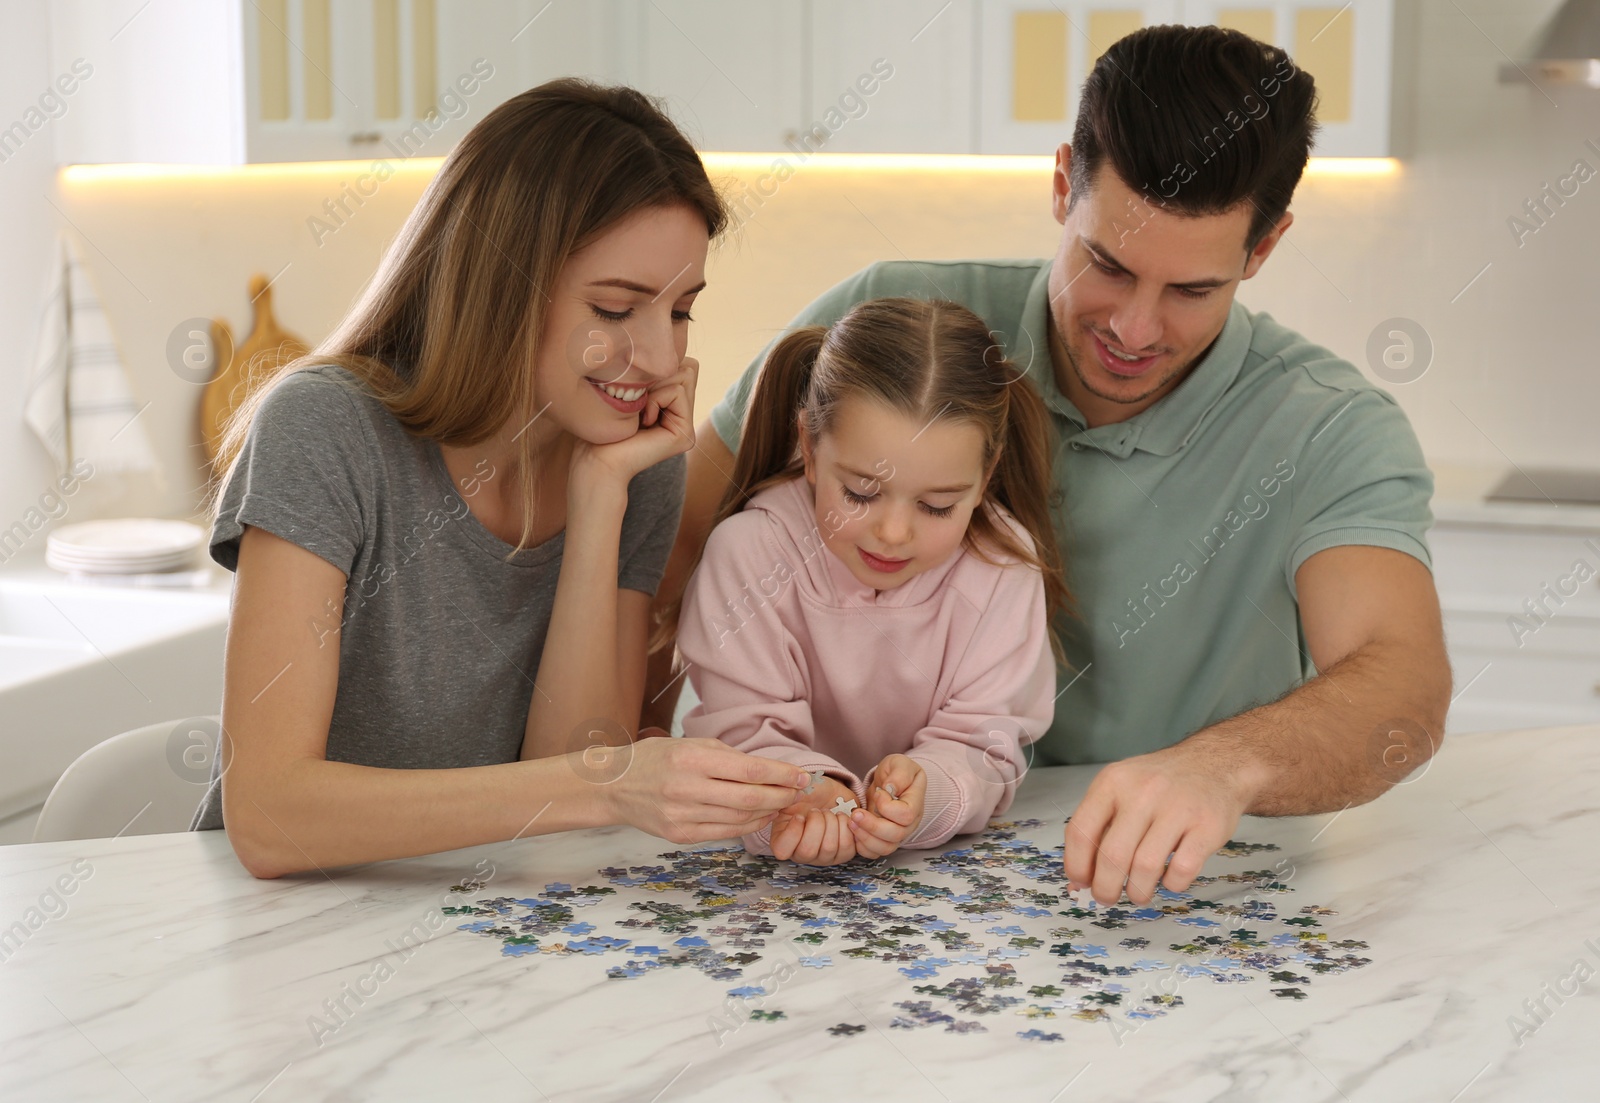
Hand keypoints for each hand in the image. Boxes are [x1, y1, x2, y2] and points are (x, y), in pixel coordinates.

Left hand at [570, 356, 698, 494]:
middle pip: (688, 366)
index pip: (681, 363)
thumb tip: (671, 351)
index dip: (656, 367)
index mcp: (671, 405)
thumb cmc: (602, 422)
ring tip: (640, 412)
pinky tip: (643, 422)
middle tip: (637, 401)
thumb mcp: (630, 386)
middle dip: (658, 375)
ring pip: (685, 374)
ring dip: (655, 387)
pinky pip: (678, 391)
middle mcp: (683, 416)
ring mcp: (686, 427)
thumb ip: (654, 371)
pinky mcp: (685, 435)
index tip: (633, 392)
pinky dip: (656, 399)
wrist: (595, 458)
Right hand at [600, 736, 808, 844]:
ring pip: (740, 819)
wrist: (614, 786)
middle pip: (750, 799)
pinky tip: (759, 817)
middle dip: (782, 796)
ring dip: (768, 812)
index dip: (781, 774)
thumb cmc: (655, 759)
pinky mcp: (680, 835)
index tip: (802, 775)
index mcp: (691, 760)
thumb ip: (727, 757)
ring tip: (782, 803)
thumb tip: (768, 770)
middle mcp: (686, 789)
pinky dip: (747, 826)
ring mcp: (682, 816)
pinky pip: (724, 832)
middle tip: (799, 792)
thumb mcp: (689, 744)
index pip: (749, 769)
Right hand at [768, 775, 861, 865]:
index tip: (799, 815)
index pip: (782, 851)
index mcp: (783, 841)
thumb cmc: (809, 796)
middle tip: (817, 810)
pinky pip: (847, 847)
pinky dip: (845, 826)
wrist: (831, 795)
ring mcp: (823, 857)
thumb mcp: (791, 795)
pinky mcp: (843, 854)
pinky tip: (841, 817)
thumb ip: (784, 800)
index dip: (793, 832)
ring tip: (829, 812)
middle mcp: (802, 854)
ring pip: (829, 848)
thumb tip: (786, 799)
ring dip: (831, 823)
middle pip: (808, 851)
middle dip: (816, 823)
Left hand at [847, 754, 925, 858]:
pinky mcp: (883, 840)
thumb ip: (899, 773)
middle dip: (872, 825)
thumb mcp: (899, 763)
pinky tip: (853, 830)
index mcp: (916, 803)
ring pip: (885, 847)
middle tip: (855, 813)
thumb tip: (891, 788)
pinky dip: (862, 846)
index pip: (907, 815)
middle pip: (896, 835)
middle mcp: (910, 823)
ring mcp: (897, 834)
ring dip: (865, 837)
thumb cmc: (896, 772)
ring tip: (851, 822)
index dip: (888, 807)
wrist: (890, 782)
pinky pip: (874, 852)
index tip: (878, 793)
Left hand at [1063, 742, 1253, 905]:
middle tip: (1108, 897)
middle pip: (1112, 855)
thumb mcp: (1122, 789)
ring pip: (1145, 867)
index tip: (1081, 882)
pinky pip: (1182, 870)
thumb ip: (1099, 828)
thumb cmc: (1161, 784)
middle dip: (1105, 888)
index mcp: (1113, 782)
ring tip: (1138, 893)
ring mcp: (1177, 808)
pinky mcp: (1207, 826)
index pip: (1080, 830)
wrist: (1214, 764)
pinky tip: (1169, 879)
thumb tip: (1079, 880)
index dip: (1076, 865)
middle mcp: (1142, 792)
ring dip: (1137, 891)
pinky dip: (1172, 884)